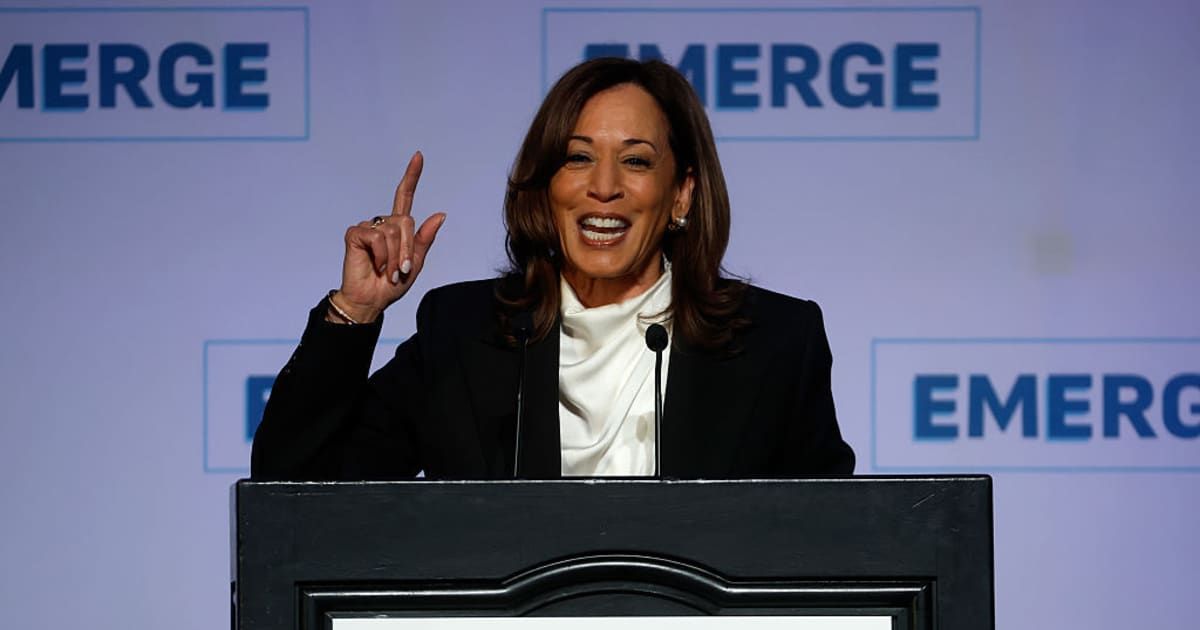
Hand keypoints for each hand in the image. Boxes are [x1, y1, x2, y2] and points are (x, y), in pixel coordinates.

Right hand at [332, 151, 446, 322]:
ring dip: (394, 256)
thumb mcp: (415, 262)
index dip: (412, 176)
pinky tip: (375, 265)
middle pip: (405, 221)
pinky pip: (376, 237)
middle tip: (400, 270)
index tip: (418, 156)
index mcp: (398, 228)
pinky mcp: (355, 234)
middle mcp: (383, 223)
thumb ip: (425, 239)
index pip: (404, 196)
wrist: (372, 300)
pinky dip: (381, 255)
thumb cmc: (392, 284)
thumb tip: (440, 214)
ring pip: (392, 230)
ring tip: (387, 270)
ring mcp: (368, 227)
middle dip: (407, 249)